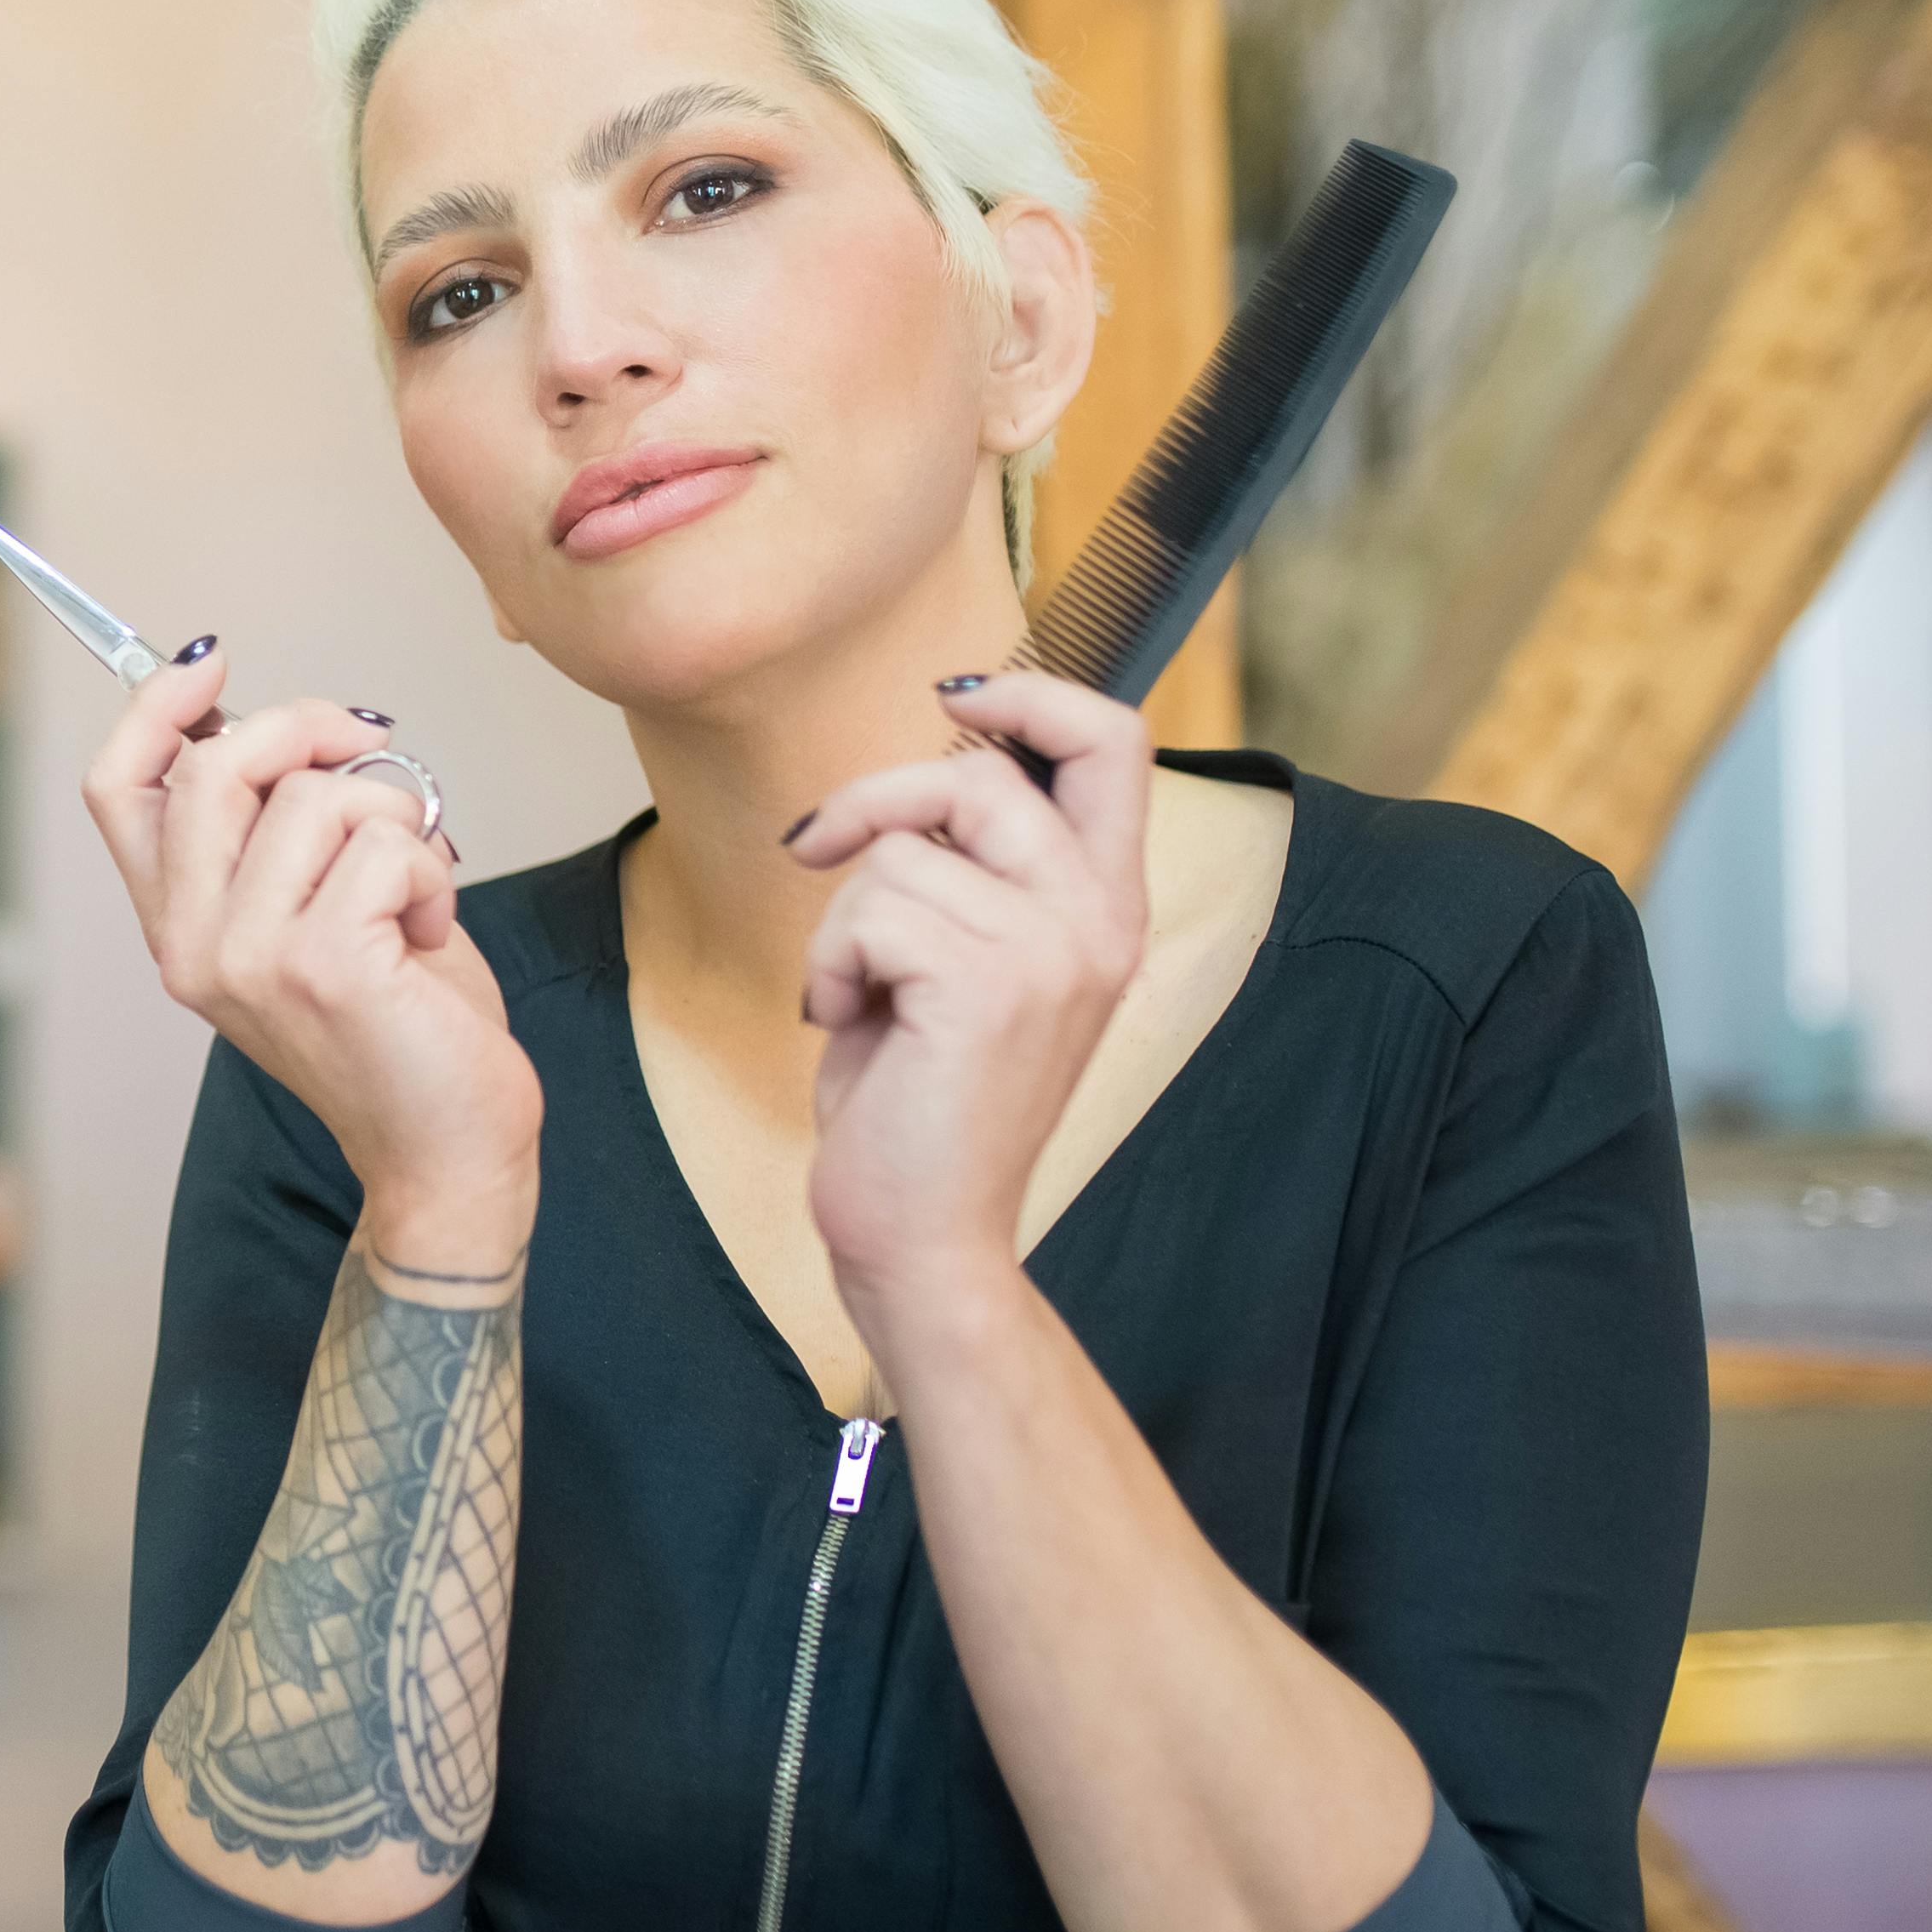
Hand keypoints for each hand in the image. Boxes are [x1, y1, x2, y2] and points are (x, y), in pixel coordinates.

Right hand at [81, 651, 539, 1268]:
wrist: (447, 1154)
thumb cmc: (401, 1028)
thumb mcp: (317, 912)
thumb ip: (280, 832)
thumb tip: (282, 719)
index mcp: (178, 929)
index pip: (118, 788)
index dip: (156, 705)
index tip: (212, 660)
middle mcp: (193, 946)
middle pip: (215, 767)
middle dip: (309, 729)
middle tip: (371, 752)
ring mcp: (249, 959)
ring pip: (316, 797)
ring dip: (396, 819)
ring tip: (414, 891)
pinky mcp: (323, 966)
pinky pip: (384, 843)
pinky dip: (433, 868)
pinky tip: (431, 930)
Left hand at [785, 671, 1150, 1313]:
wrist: (925, 1238)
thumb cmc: (919, 1101)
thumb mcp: (957, 959)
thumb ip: (965, 866)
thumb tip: (927, 757)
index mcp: (1106, 906)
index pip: (1114, 743)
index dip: (1033, 693)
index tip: (955, 697)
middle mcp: (1099, 920)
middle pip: (982, 771)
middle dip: (876, 798)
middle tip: (818, 848)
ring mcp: (1052, 951)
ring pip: (898, 853)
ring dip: (842, 923)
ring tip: (861, 998)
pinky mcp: (988, 986)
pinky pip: (867, 912)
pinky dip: (831, 967)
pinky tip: (848, 1027)